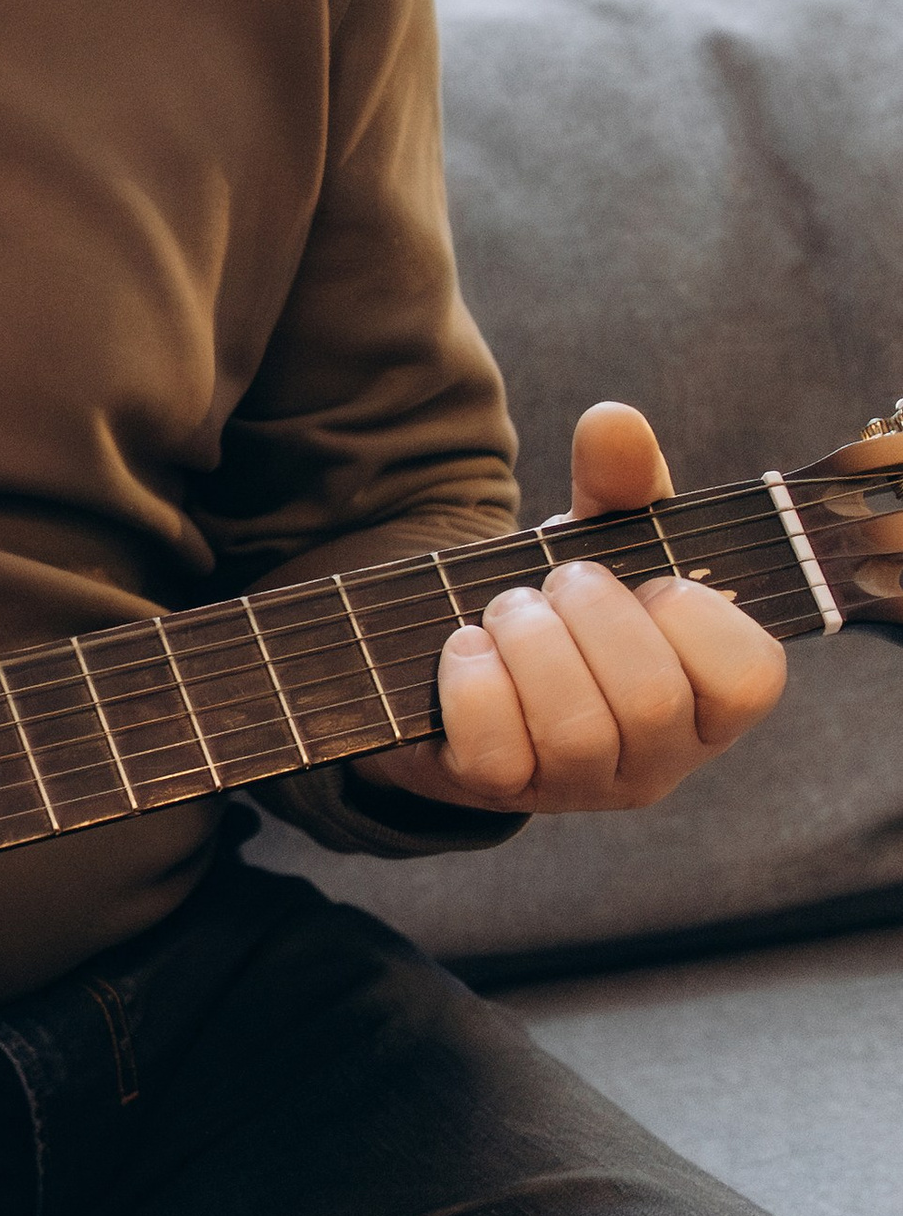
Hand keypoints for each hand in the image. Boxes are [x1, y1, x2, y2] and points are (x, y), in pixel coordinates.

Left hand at [357, 400, 786, 815]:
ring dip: (528, 640)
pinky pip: (496, 751)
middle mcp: (661, 758)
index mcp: (711, 699)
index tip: (651, 581)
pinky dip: (472, 680)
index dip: (694, 614)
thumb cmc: (564, 608)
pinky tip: (466, 648)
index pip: (751, 677)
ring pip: (576, 728)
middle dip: (590, 611)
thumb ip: (621, 482)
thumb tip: (614, 422)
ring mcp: (582, 786)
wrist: (464, 664)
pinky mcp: (501, 793)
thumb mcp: (602, 539)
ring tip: (508, 610)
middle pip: (651, 698)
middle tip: (556, 583)